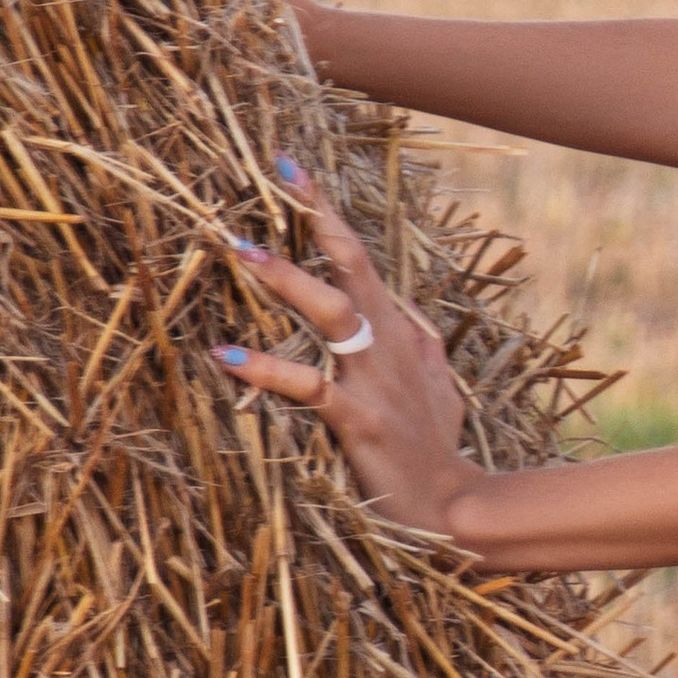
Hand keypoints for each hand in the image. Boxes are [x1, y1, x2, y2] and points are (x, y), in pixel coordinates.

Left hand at [214, 161, 480, 540]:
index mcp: (401, 333)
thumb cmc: (436, 449)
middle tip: (279, 175)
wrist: (453, 507)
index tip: (292, 171)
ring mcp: (376, 380)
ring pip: (334, 312)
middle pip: (354, 265)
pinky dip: (266, 369)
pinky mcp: (360, 419)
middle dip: (318, 217)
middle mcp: (390, 345)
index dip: (328, 214)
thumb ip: (418, 346)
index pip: (362, 259)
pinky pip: (309, 386)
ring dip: (288, 279)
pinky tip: (225, 356)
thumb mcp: (435, 385)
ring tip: (242, 250)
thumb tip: (406, 315)